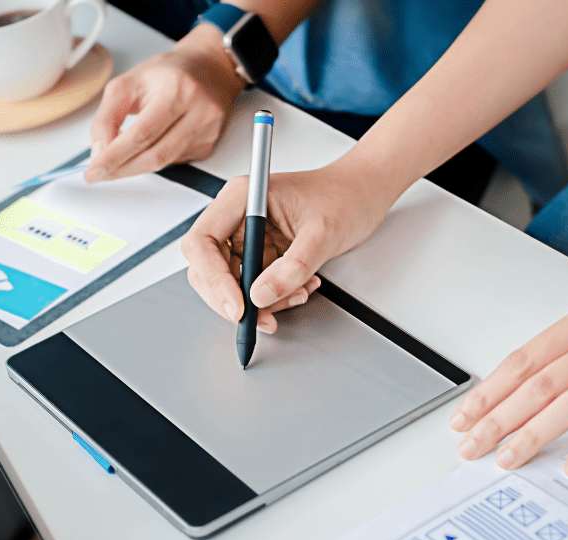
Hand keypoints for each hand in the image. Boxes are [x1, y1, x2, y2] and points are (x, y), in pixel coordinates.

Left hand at [84, 25, 243, 182]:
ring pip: (164, 163)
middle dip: (122, 168)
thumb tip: (100, 151)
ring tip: (116, 163)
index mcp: (177, 89)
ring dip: (134, 168)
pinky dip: (152, 160)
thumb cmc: (166, 73)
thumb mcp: (128, 83)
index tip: (95, 170)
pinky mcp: (208, 144)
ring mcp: (207, 130)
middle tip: (101, 172)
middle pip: (155, 155)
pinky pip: (174, 162)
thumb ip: (108, 115)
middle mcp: (199, 110)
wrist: (207, 68)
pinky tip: (146, 148)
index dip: (115, 156)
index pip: (142, 134)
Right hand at [180, 161, 398, 330]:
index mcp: (242, 197)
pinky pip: (253, 285)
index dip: (213, 279)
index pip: (203, 242)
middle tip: (262, 318)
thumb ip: (292, 267)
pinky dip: (274, 296)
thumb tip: (260, 296)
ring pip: (231, 282)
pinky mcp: (260, 251)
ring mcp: (247, 235)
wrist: (364, 193)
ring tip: (297, 294)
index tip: (237, 306)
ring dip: (260, 301)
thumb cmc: (345, 196)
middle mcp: (237, 215)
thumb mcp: (323, 233)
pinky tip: (300, 287)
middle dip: (234, 298)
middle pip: (208, 267)